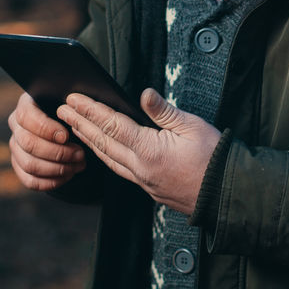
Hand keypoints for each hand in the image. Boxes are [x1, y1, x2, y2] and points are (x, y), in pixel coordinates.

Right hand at [7, 91, 86, 191]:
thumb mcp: (71, 104)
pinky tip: (68, 176)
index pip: (26, 116)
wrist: (68, 128)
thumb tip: (74, 106)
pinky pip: (30, 181)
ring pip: (29, 164)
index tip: (66, 136)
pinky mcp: (20, 166)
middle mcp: (16, 126)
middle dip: (57, 152)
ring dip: (57, 169)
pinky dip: (51, 182)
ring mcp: (16, 148)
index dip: (45, 128)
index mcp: (26, 105)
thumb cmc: (71, 112)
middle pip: (28, 143)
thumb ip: (71, 106)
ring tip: (77, 166)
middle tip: (80, 154)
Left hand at [56, 88, 220, 214]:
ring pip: (107, 159)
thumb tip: (143, 94)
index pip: (112, 125)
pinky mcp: (150, 189)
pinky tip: (101, 150)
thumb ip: (164, 111)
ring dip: (88, 141)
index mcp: (150, 150)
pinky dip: (105, 157)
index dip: (90, 110)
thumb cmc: (215, 157)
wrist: (227, 194)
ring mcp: (144, 182)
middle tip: (61, 110)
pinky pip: (119, 170)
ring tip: (74, 127)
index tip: (73, 98)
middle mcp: (140, 169)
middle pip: (102, 142)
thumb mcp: (192, 126)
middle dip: (80, 124)